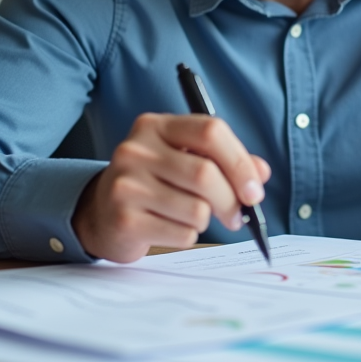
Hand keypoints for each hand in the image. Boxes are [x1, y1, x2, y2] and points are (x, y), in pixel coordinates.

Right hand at [71, 112, 270, 262]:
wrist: (100, 213)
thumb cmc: (154, 183)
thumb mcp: (185, 160)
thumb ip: (225, 162)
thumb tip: (259, 174)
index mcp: (155, 126)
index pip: (210, 131)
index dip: (240, 162)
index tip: (254, 189)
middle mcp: (136, 149)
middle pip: (206, 174)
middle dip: (231, 200)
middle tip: (238, 216)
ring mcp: (126, 184)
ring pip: (198, 209)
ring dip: (206, 220)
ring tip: (188, 216)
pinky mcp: (124, 218)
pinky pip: (183, 233)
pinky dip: (187, 235)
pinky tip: (168, 227)